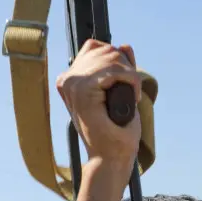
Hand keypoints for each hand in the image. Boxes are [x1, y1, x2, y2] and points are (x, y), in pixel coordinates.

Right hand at [56, 40, 143, 200]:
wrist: (111, 155)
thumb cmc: (116, 128)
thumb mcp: (121, 89)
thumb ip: (122, 67)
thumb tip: (125, 45)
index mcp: (70, 78)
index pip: (95, 46)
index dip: (116, 59)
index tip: (125, 82)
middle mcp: (67, 78)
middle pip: (106, 48)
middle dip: (126, 66)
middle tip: (131, 92)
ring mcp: (73, 84)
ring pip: (112, 56)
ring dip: (131, 75)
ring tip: (132, 96)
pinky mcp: (84, 91)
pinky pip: (117, 70)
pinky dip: (132, 80)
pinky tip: (134, 97)